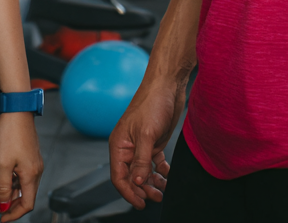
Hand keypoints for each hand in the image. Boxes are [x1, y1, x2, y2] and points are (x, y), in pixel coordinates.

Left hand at [0, 112, 42, 220]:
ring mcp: (34, 162)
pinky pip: (23, 175)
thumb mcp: (2, 164)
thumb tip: (3, 204)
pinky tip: (3, 179)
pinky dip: (13, 181)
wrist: (17, 110)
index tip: (2, 218)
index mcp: (31, 174)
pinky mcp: (30, 155)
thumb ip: (2, 187)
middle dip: (10, 205)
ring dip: (10, 193)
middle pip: (26, 196)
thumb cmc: (10, 134)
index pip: (27, 204)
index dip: (14, 214)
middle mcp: (36, 170)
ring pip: (23, 185)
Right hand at [109, 77, 182, 208]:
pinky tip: (168, 176)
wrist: (167, 85)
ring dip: (152, 183)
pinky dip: (161, 173)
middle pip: (131, 177)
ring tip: (163, 191)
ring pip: (143, 172)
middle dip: (142, 189)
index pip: (118, 176)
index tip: (141, 203)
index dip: (128, 192)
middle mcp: (129, 147)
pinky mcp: (154, 142)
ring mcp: (142, 145)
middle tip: (156, 197)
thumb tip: (136, 182)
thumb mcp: (146, 134)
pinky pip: (154, 164)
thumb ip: (141, 160)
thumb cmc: (152, 103)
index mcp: (119, 144)